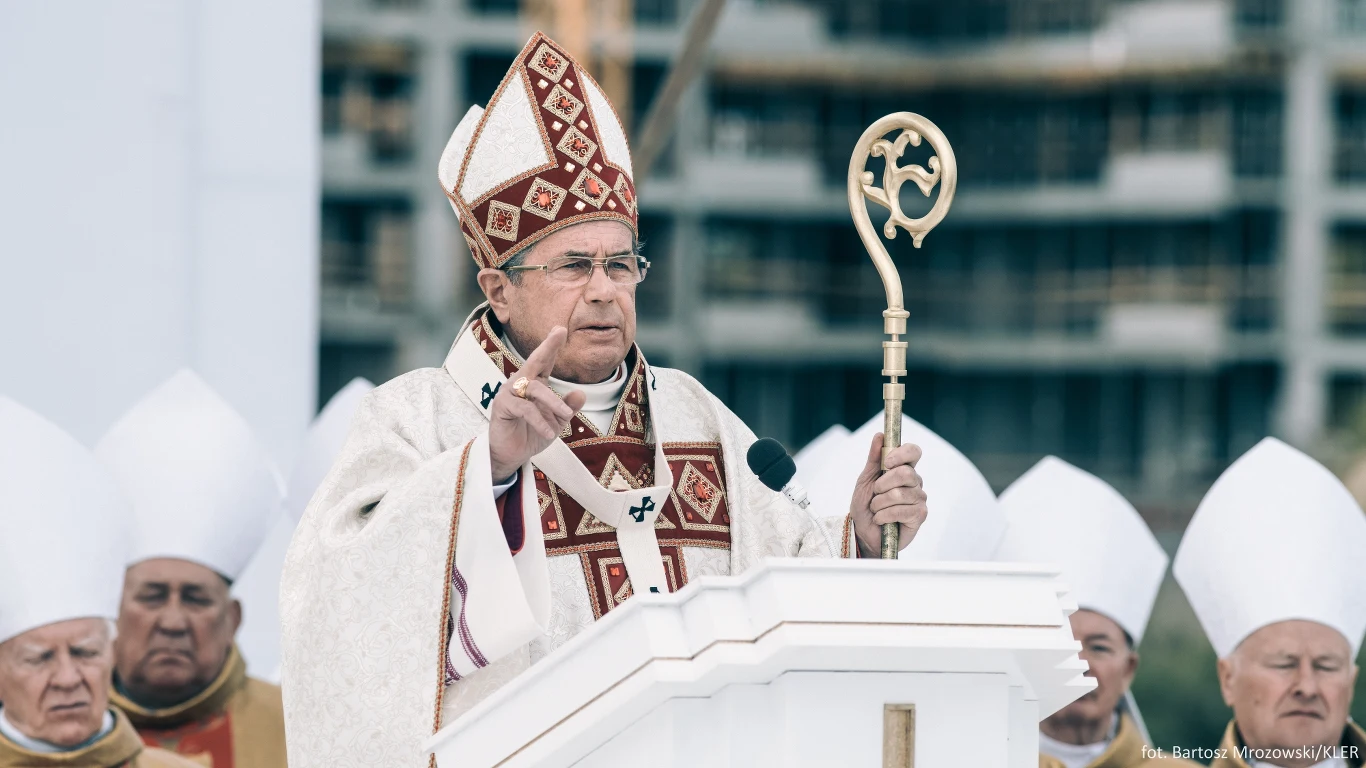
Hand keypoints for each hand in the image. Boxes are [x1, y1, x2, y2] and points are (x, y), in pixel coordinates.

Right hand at [488, 327, 586, 481]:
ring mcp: (509, 393)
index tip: (561, 329)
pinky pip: (525, 409)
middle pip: (535, 362)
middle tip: (560, 332)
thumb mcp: (556, 421)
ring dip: (553, 402)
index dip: (552, 345)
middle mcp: (520, 383)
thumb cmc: (531, 434)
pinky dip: (539, 421)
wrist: (511, 455)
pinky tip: (550, 432)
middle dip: (547, 347)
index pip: (544, 362)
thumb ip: (567, 407)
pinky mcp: (501, 407)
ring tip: (567, 415)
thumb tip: (581, 393)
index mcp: (534, 383)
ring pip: (535, 389)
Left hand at [849, 432, 926, 557]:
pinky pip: (901, 510)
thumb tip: (880, 435)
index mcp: (903, 469)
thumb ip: (873, 458)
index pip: (913, 451)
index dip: (901, 454)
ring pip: (900, 494)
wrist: (862, 531)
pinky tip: (881, 519)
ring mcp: (919, 498)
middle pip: (906, 473)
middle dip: (883, 484)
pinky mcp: (920, 515)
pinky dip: (884, 515)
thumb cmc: (865, 504)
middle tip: (875, 493)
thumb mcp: (865, 479)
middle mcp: (915, 482)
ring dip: (879, 503)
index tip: (886, 463)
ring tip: (876, 509)